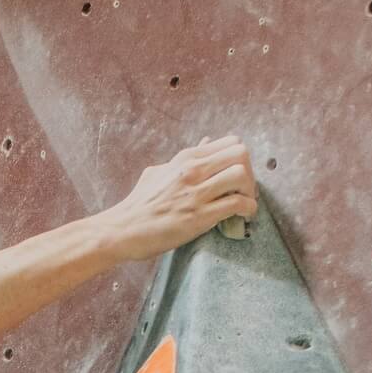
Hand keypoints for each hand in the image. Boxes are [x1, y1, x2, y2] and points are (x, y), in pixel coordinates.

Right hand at [107, 135, 257, 261]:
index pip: (229, 142)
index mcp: (185, 158)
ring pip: (241, 175)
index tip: (236, 175)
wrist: (121, 230)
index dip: (240, 158)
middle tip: (244, 189)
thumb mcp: (158, 172)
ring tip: (245, 202)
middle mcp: (192, 170)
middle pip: (240, 153)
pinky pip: (237, 204)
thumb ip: (183, 159)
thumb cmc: (137, 205)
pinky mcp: (199, 216)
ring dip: (250, 190)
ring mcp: (196, 193)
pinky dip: (248, 209)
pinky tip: (244, 216)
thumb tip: (203, 144)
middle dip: (250, 172)